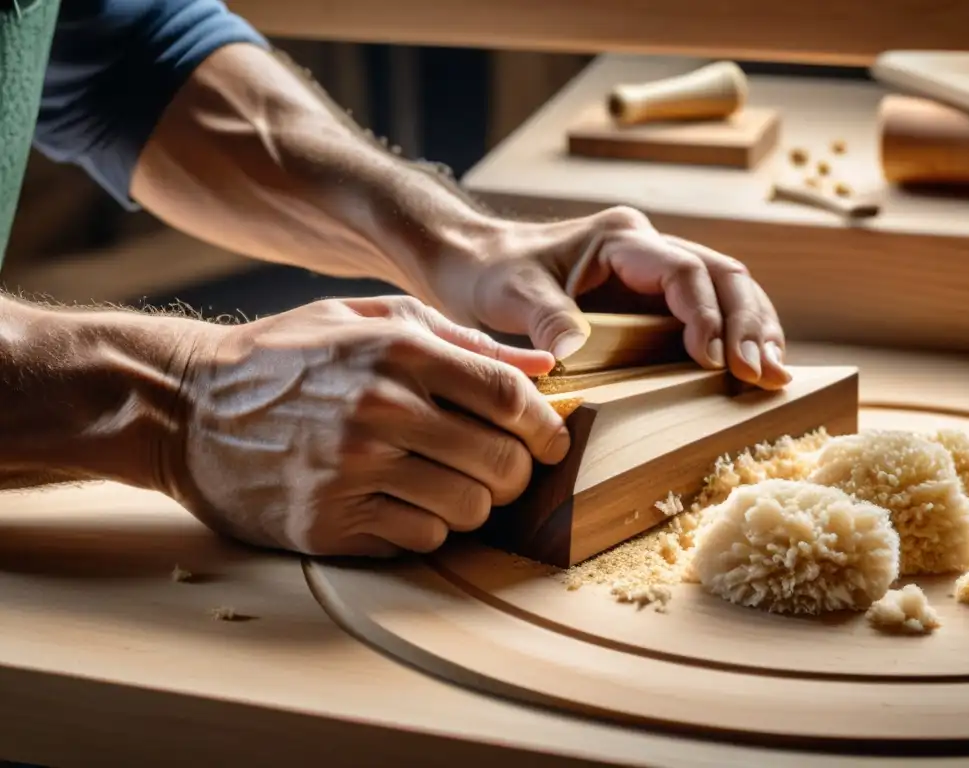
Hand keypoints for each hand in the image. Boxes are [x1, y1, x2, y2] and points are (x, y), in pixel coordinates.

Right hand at [168, 296, 569, 556]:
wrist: (184, 408)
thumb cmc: (284, 357)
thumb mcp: (365, 319)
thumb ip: (457, 338)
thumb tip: (541, 363)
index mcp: (396, 353)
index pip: (507, 395)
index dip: (545, 423)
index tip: (552, 438)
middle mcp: (379, 413)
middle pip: (501, 461)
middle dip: (518, 470)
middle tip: (504, 467)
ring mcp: (353, 473)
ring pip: (468, 509)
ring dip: (474, 502)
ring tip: (450, 483)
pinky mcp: (329, 523)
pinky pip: (421, 539)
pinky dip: (429, 526)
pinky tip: (406, 503)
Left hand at [440, 207, 789, 389]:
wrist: (473, 265)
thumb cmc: (490, 274)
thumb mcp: (509, 295)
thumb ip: (543, 318)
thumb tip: (570, 352)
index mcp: (621, 239)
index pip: (685, 270)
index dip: (707, 315)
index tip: (716, 361)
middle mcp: (648, 250)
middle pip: (723, 276)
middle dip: (750, 323)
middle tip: (764, 374)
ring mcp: (654, 276)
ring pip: (728, 292)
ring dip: (755, 331)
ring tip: (774, 378)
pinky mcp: (652, 304)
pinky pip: (708, 314)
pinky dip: (734, 340)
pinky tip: (753, 373)